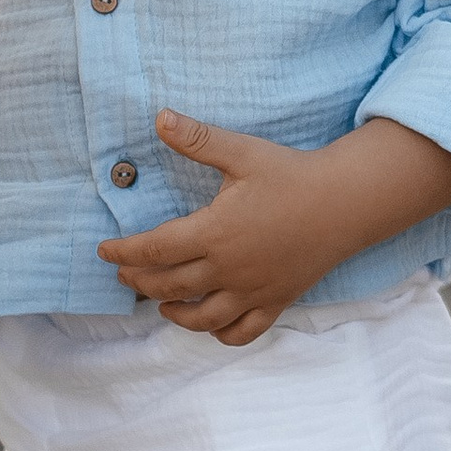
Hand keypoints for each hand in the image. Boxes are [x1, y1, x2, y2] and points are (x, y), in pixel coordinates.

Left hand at [96, 108, 450, 343]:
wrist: (346, 201)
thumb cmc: (292, 174)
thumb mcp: (242, 152)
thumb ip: (197, 139)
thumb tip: (159, 117)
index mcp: (215, 232)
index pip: (154, 250)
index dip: (124, 253)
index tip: (104, 252)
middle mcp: (229, 269)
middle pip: (170, 286)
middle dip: (140, 282)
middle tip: (124, 275)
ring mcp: (254, 291)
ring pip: (202, 318)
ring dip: (173, 314)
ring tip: (159, 304)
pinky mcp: (277, 301)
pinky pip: (242, 332)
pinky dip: (220, 333)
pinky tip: (209, 322)